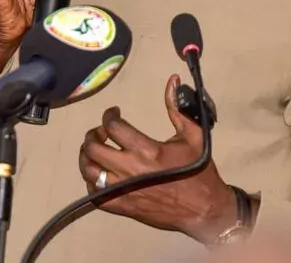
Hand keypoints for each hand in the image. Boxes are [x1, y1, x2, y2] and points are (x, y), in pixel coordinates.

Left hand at [78, 74, 238, 242]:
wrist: (204, 210)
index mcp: (147, 151)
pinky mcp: (122, 207)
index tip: (114, 112)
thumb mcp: (193, 135)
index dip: (109, 115)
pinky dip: (91, 182)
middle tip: (101, 131)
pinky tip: (99, 173)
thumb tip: (172, 80)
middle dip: (92, 134)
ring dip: (86, 157)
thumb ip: (177, 107)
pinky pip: (94, 195)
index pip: (113, 127)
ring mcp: (123, 191)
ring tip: (94, 150)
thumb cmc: (198, 171)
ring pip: (89, 171)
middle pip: (94, 148)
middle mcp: (130, 170)